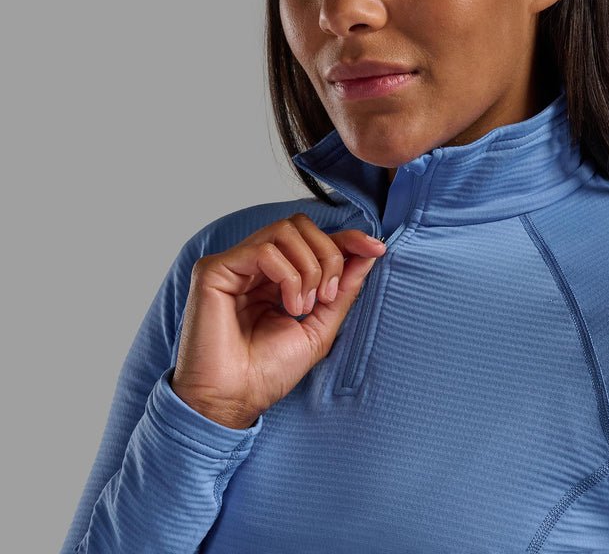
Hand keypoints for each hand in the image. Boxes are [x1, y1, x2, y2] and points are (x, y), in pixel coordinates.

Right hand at [170, 213, 385, 427]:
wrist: (234, 399)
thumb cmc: (267, 372)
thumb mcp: (319, 328)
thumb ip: (343, 290)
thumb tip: (369, 255)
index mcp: (274, 276)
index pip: (312, 239)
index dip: (347, 238)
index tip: (375, 249)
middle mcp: (253, 265)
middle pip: (300, 225)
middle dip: (329, 254)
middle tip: (329, 295)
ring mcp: (233, 264)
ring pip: (285, 230)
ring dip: (310, 267)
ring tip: (304, 306)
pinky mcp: (214, 270)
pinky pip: (265, 251)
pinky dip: (288, 275)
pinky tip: (288, 305)